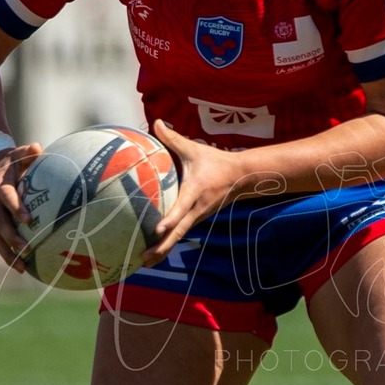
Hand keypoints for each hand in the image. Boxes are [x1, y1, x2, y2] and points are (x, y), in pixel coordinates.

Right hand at [0, 141, 43, 270]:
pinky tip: (22, 268)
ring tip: (22, 268)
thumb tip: (37, 147)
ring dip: (8, 253)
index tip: (29, 220)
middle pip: (0, 223)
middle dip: (11, 238)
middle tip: (26, 249)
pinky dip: (8, 255)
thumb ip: (28, 152)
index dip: (16, 208)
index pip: (7, 198)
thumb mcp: (19, 153)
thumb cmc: (13, 161)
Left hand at [140, 119, 247, 265]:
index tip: (157, 229)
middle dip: (161, 247)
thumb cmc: (215, 161)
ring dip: (163, 251)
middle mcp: (196, 209)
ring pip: (178, 237)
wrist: (241, 178)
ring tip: (143, 263)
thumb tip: (155, 122)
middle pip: (178, 233)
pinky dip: (168, 244)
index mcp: (195, 192)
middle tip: (143, 259)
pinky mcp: (196, 220)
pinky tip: (154, 253)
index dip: (170, 219)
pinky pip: (180, 234)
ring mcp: (197, 217)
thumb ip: (173, 138)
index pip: (182, 208)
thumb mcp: (194, 148)